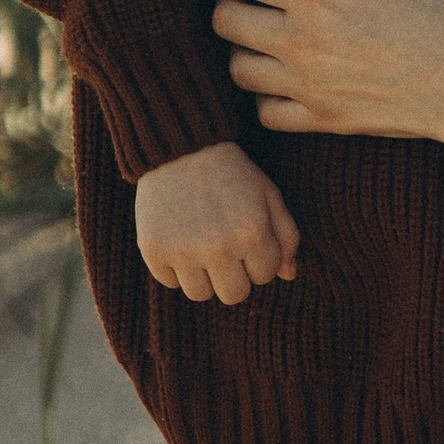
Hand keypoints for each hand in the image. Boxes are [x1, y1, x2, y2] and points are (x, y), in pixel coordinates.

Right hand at [135, 140, 300, 304]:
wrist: (181, 149)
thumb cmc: (233, 174)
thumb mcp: (269, 195)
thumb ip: (287, 237)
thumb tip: (289, 276)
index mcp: (253, 233)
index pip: (265, 276)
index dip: (258, 258)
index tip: (247, 237)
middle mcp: (218, 247)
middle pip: (234, 295)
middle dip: (234, 275)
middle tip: (225, 248)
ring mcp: (183, 251)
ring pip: (200, 294)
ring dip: (204, 275)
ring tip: (201, 244)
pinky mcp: (154, 251)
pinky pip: (170, 282)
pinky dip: (175, 267)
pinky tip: (179, 238)